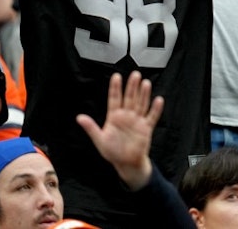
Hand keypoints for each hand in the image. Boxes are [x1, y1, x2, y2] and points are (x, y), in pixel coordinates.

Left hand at [75, 71, 163, 190]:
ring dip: (144, 94)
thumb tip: (79, 117)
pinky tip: (158, 100)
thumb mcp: (99, 140)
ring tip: (145, 83)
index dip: (115, 88)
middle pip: (130, 98)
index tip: (116, 77)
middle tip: (135, 75)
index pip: (114, 99)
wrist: (126, 163)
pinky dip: (155, 109)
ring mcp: (137, 121)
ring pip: (141, 104)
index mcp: (114, 117)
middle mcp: (126, 116)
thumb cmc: (112, 151)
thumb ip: (91, 127)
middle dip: (132, 87)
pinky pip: (152, 117)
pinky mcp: (146, 128)